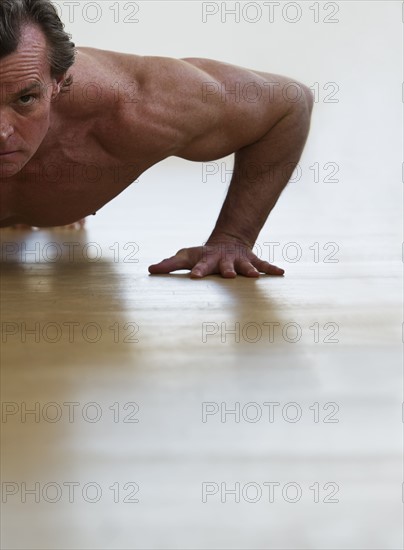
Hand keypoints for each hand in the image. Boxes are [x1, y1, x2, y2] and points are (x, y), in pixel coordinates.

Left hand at [148, 241, 284, 278]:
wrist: (226, 242)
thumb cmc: (201, 255)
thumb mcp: (185, 258)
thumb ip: (168, 265)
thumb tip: (149, 270)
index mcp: (207, 260)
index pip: (201, 266)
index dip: (198, 271)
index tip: (196, 277)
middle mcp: (225, 261)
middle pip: (226, 266)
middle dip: (228, 271)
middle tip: (230, 276)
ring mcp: (239, 261)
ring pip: (246, 266)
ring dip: (250, 271)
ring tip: (256, 277)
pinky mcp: (251, 261)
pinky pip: (263, 265)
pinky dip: (271, 268)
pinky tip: (281, 273)